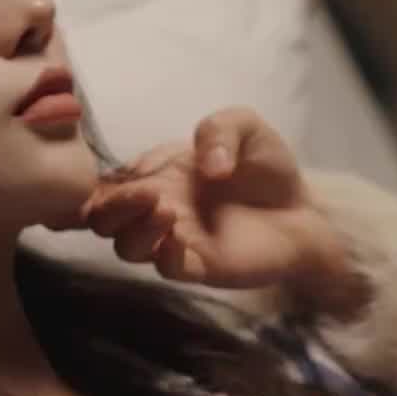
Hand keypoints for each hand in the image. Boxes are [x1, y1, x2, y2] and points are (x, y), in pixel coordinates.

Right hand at [68, 106, 364, 305]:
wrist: (303, 209)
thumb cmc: (266, 167)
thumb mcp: (243, 126)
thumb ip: (218, 130)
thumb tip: (206, 166)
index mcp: (155, 175)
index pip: (103, 184)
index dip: (93, 183)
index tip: (109, 176)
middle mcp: (155, 210)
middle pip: (101, 220)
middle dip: (109, 206)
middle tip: (147, 191)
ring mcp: (175, 240)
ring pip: (127, 247)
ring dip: (135, 228)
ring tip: (168, 208)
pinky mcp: (200, 267)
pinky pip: (165, 269)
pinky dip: (163, 255)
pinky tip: (178, 238)